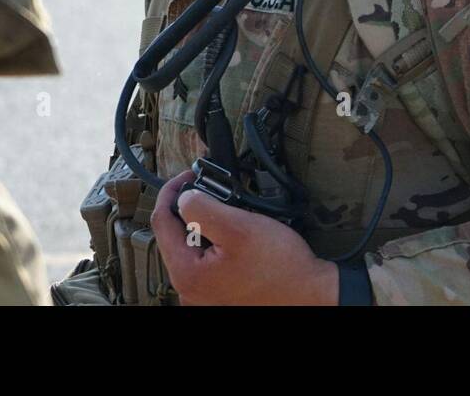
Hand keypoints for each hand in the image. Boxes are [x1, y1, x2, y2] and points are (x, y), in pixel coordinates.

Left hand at [150, 170, 339, 304]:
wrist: (308, 294)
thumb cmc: (278, 266)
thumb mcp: (239, 227)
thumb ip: (203, 208)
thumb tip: (182, 197)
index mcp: (186, 273)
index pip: (161, 222)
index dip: (171, 191)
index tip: (187, 175)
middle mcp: (188, 288)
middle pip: (174, 236)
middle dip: (189, 208)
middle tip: (211, 190)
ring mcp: (203, 293)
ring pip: (190, 246)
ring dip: (203, 224)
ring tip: (228, 212)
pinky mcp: (218, 292)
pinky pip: (205, 259)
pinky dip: (214, 240)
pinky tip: (234, 235)